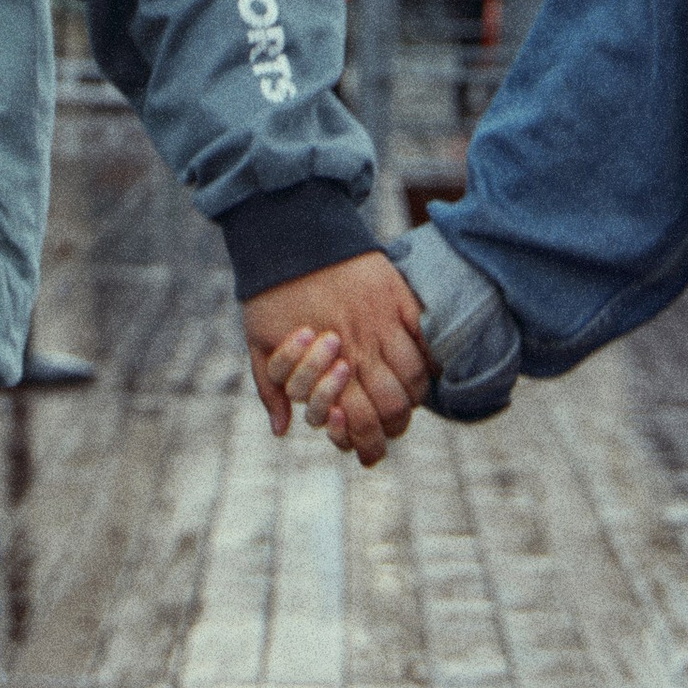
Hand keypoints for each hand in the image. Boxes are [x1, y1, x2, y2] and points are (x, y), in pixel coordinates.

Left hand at [243, 255, 427, 466]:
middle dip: (395, 425)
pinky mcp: (399, 296)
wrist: (290, 233)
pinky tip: (421, 366)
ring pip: (416, 376)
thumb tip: (283, 430)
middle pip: (395, 406)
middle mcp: (360, 347)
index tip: (371, 454)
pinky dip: (429, 358)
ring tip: (406, 398)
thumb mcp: (257, 342)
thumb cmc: (269, 291)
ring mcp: (383, 321)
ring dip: (414, 395)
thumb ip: (271, 388)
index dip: (370, 446)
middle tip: (391, 426)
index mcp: (325, 363)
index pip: (359, 422)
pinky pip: (426, 336)